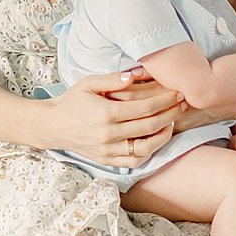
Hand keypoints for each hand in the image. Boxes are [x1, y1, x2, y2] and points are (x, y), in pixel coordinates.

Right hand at [46, 71, 178, 169]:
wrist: (53, 125)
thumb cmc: (72, 101)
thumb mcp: (89, 83)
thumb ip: (113, 79)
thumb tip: (136, 75)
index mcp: (106, 113)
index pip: (145, 108)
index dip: (165, 100)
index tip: (177, 93)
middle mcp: (108, 134)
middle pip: (150, 126)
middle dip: (171, 114)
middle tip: (182, 104)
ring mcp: (107, 150)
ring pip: (146, 148)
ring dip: (164, 136)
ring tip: (172, 123)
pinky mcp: (107, 161)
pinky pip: (134, 161)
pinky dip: (148, 152)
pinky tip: (155, 140)